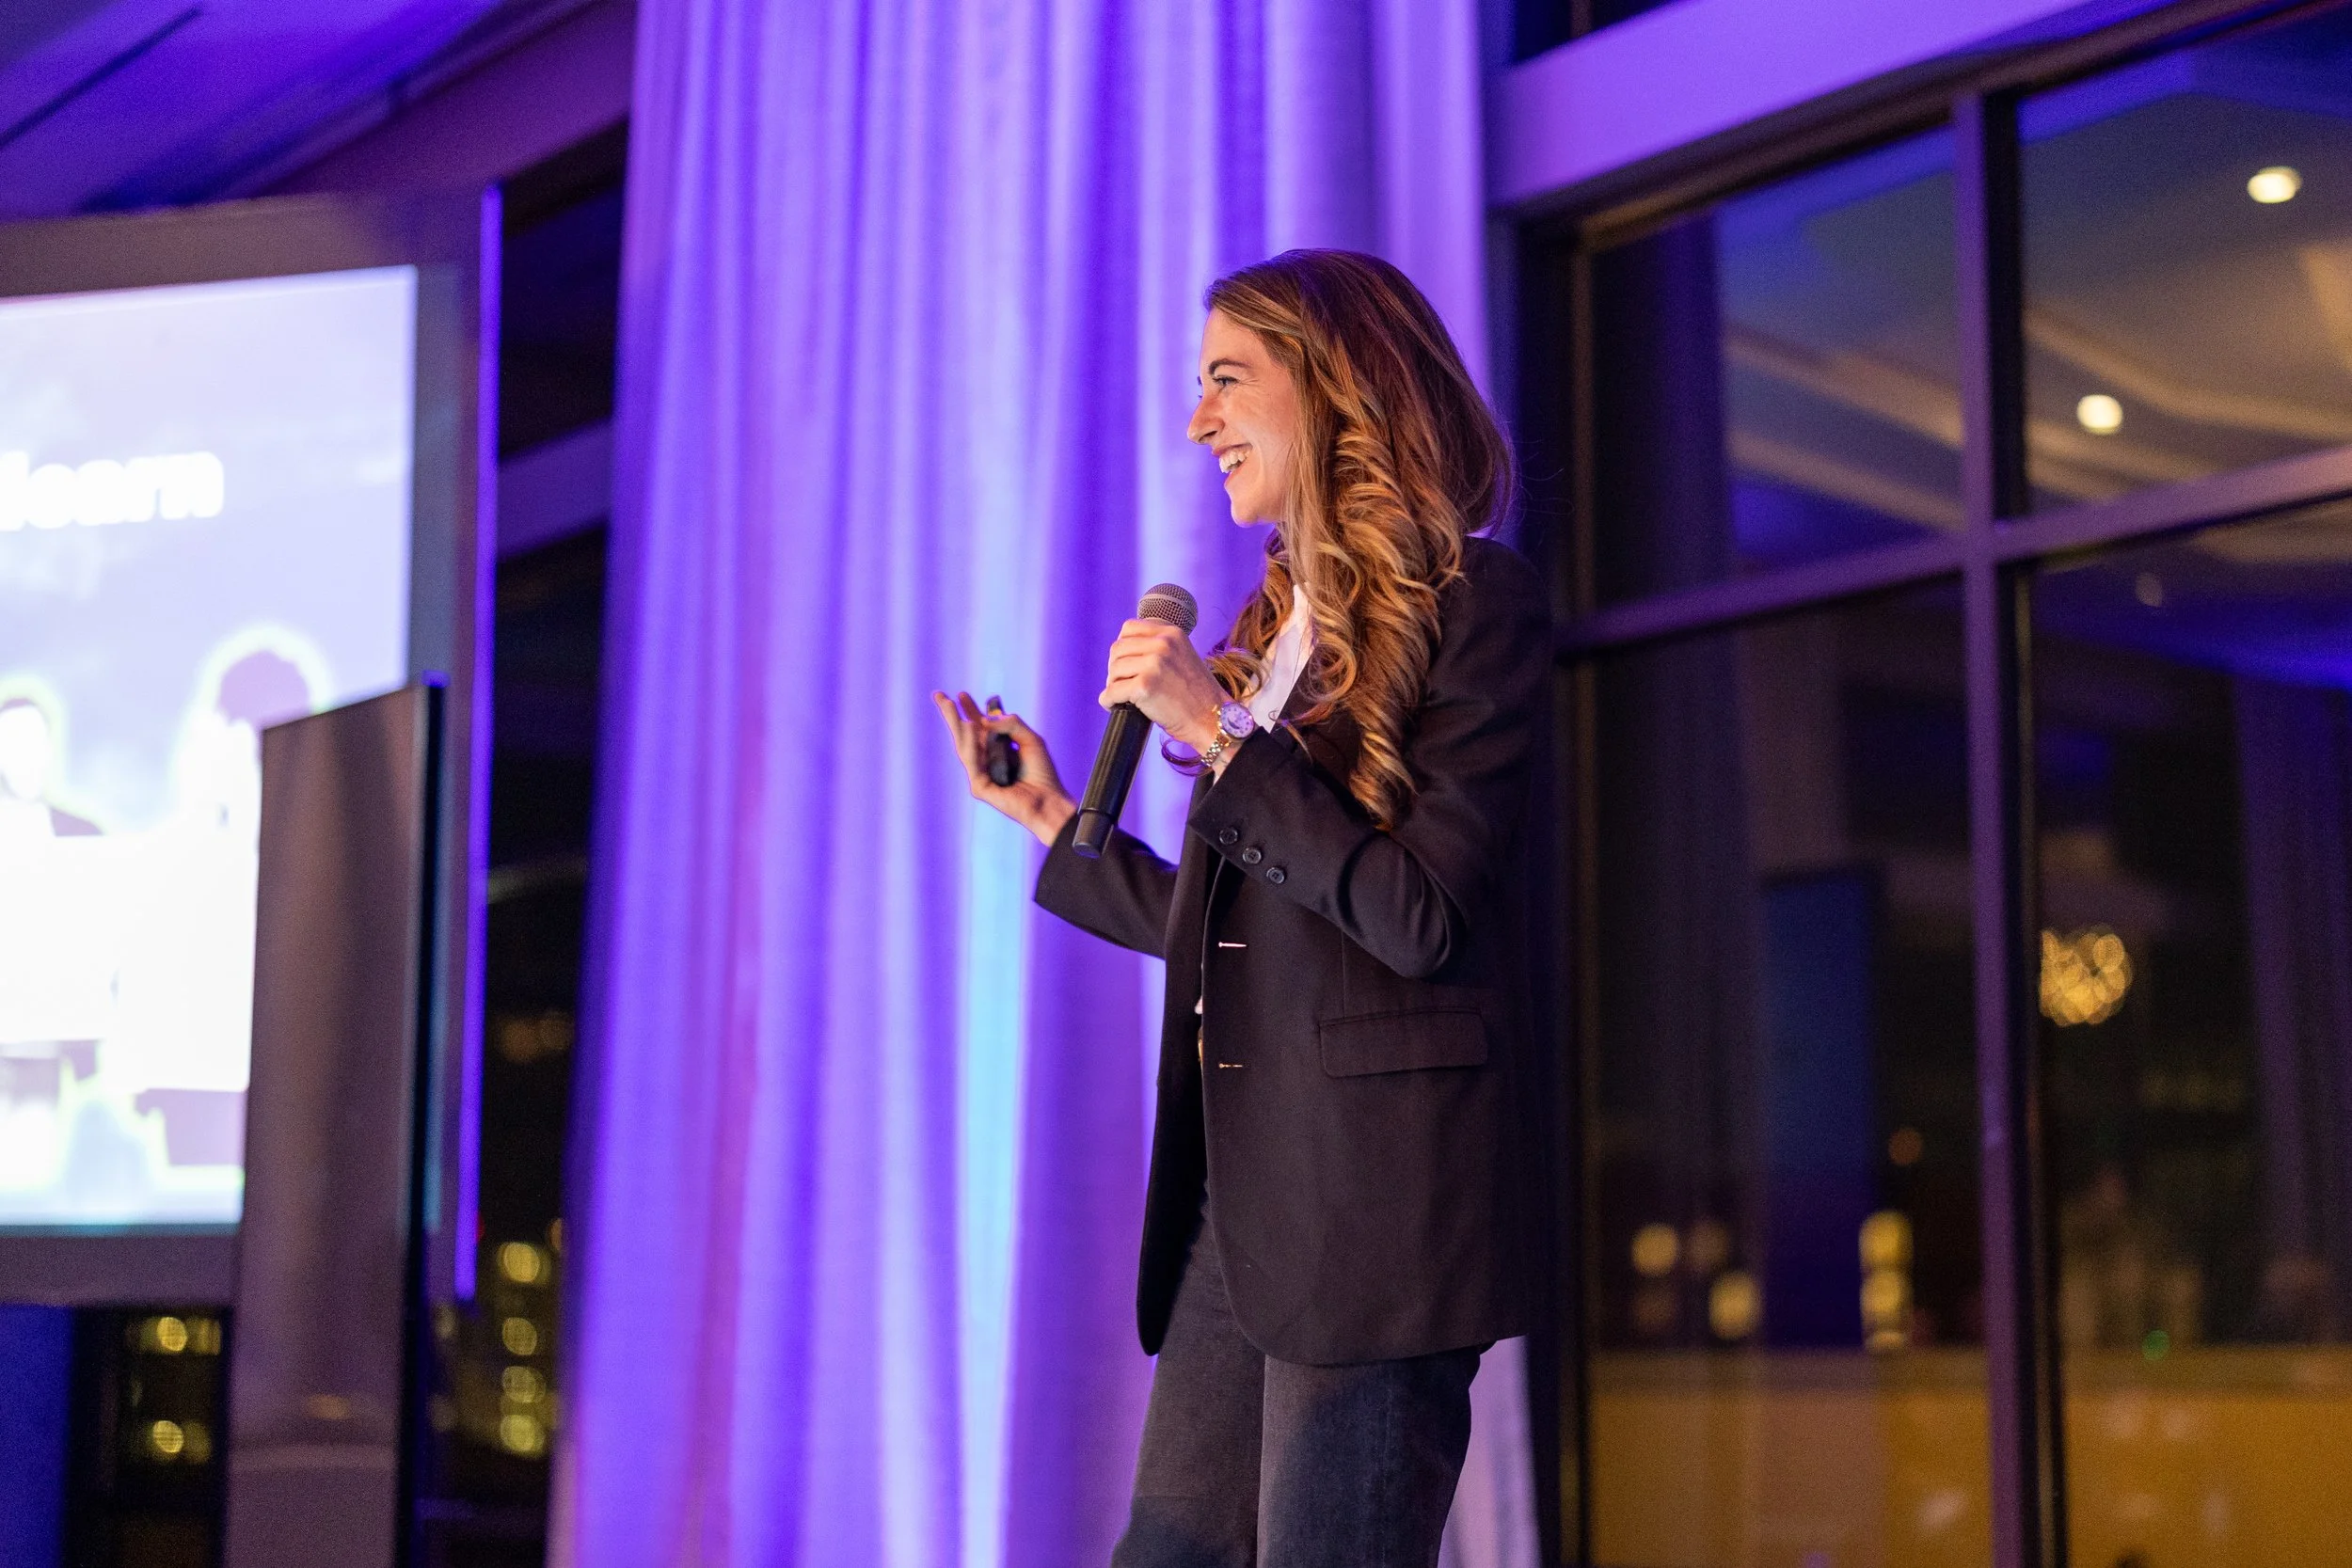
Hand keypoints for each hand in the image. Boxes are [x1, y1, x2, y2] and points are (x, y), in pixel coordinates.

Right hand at [932, 690, 1075, 845]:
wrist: (1050, 800)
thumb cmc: (1043, 773)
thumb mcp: (1031, 739)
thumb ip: (1012, 724)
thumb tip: (986, 720)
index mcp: (998, 749)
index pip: (979, 727)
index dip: (970, 710)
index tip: (961, 694)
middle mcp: (987, 760)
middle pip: (965, 734)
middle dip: (952, 715)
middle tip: (939, 695)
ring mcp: (981, 774)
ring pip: (964, 746)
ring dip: (955, 724)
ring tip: (950, 705)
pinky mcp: (980, 787)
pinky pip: (972, 762)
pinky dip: (970, 744)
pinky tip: (968, 726)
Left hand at [1101, 620, 1224, 754]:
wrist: (1212, 718)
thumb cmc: (1197, 694)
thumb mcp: (1183, 656)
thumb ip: (1159, 647)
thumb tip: (1125, 651)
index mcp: (1172, 632)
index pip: (1129, 628)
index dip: (1123, 647)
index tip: (1127, 663)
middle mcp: (1163, 643)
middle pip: (1118, 648)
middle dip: (1116, 667)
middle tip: (1122, 683)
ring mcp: (1154, 664)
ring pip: (1114, 669)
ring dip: (1113, 684)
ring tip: (1122, 696)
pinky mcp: (1145, 686)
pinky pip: (1112, 691)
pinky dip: (1108, 700)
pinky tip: (1114, 705)